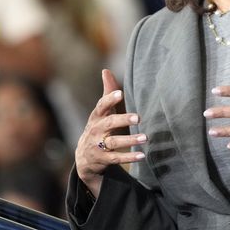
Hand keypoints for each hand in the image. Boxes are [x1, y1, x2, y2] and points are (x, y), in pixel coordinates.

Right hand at [75, 69, 147, 197]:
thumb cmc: (98, 128)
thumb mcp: (101, 112)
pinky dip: (129, 157)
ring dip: (130, 140)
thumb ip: (107, 93)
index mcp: (96, 116)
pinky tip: (142, 155)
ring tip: (145, 138)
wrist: (84, 157)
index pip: (101, 106)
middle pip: (109, 124)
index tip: (120, 94)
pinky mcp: (103, 159)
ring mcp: (98, 146)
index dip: (110, 99)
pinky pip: (117, 158)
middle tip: (138, 118)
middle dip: (123, 120)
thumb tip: (106, 70)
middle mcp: (96, 130)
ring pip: (114, 142)